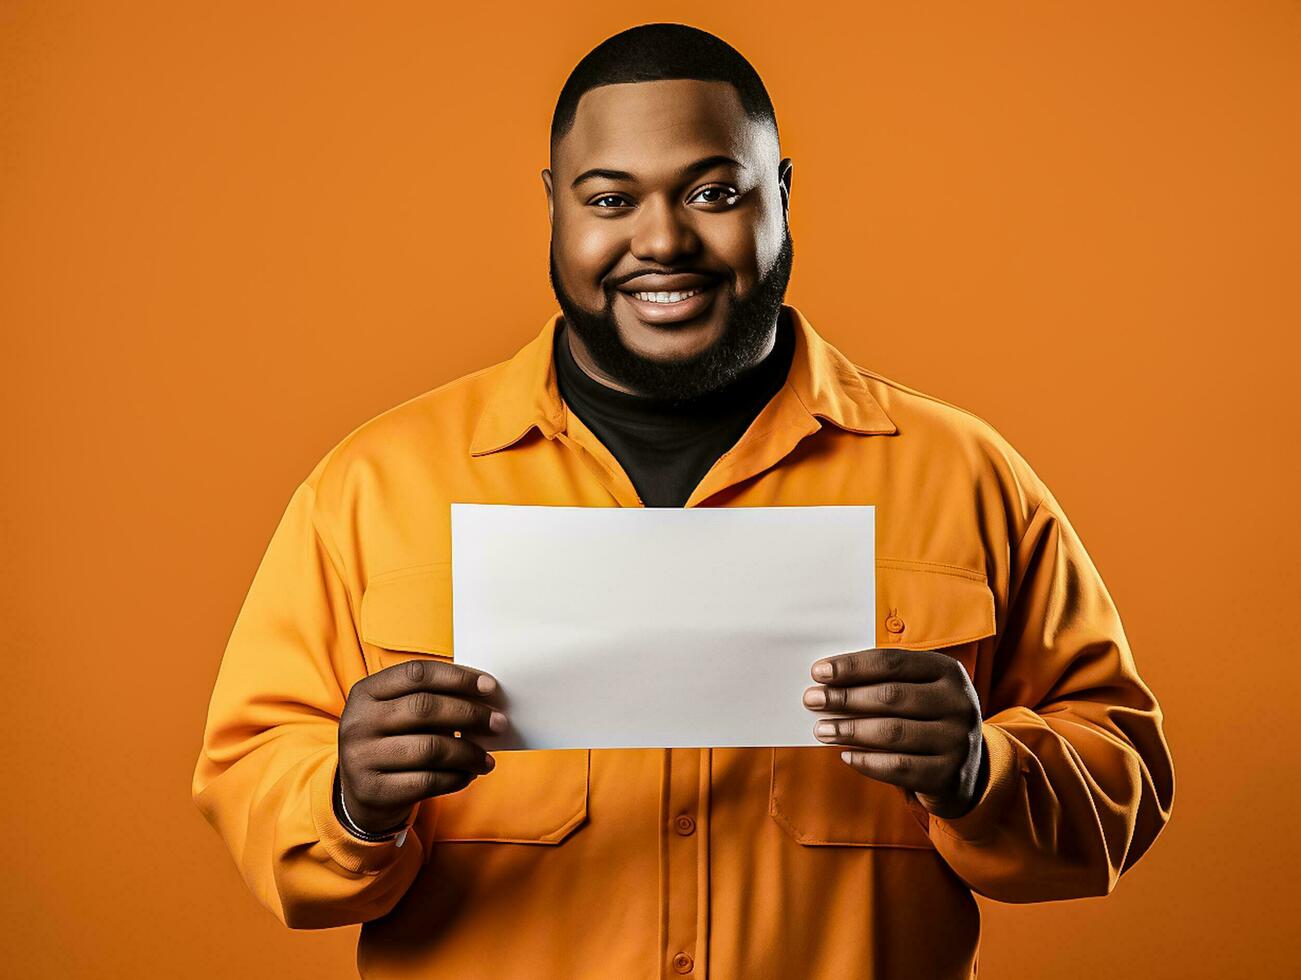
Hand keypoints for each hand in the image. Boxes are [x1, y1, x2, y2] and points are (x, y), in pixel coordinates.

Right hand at [338, 659, 505, 833]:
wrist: (360, 792)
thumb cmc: (393, 741)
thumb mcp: (398, 714)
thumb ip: (432, 700)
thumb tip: (484, 698)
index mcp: (366, 692)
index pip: (416, 674)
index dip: (457, 677)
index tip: (490, 687)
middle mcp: (359, 722)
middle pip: (424, 708)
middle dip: (469, 714)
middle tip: (498, 723)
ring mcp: (362, 757)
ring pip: (429, 748)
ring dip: (468, 752)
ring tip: (487, 758)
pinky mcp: (374, 790)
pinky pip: (427, 781)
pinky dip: (456, 778)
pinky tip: (469, 774)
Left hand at [802, 648, 987, 819]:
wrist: (967, 771)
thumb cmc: (927, 720)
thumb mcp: (919, 692)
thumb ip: (884, 682)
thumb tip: (829, 683)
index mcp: (948, 671)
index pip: (893, 662)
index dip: (853, 666)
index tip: (818, 672)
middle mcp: (959, 703)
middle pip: (890, 696)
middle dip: (845, 697)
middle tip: (812, 700)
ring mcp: (958, 740)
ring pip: (892, 732)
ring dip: (850, 730)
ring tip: (821, 730)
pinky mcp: (949, 775)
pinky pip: (898, 767)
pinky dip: (867, 761)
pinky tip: (846, 756)